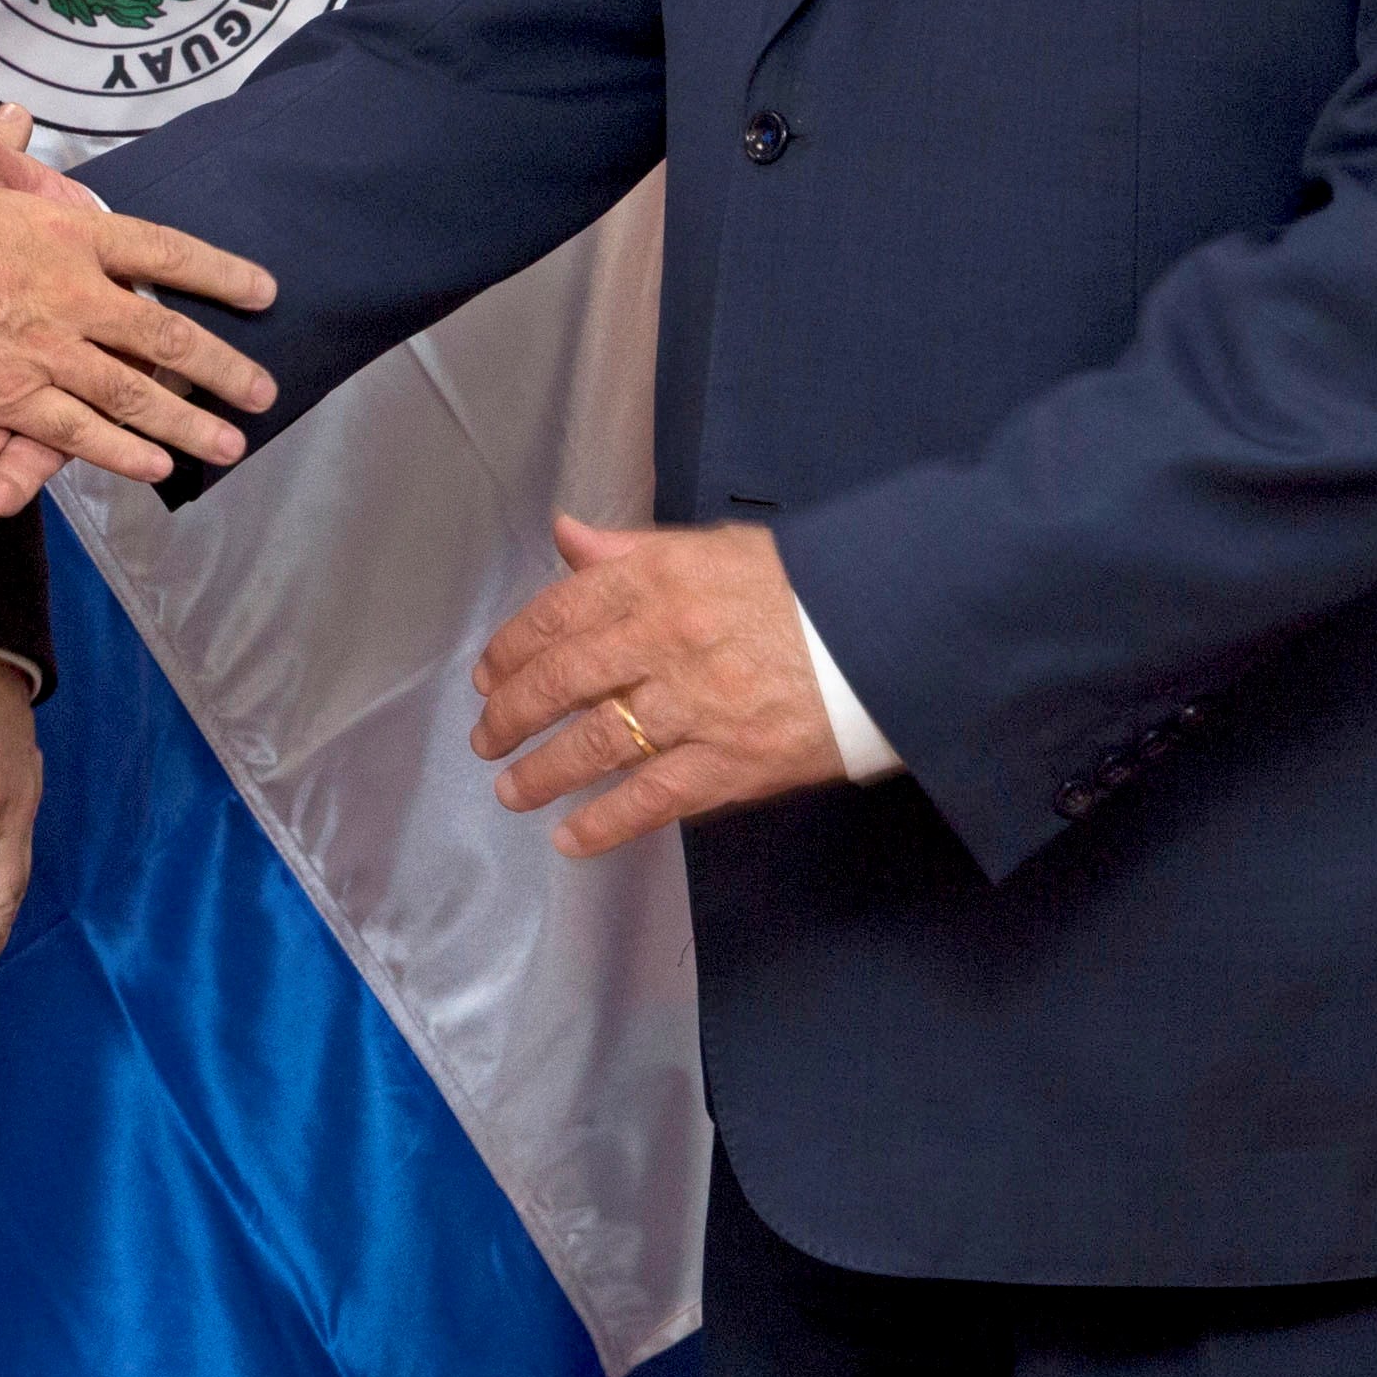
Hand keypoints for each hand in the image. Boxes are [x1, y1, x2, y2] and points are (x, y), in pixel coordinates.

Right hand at [0, 87, 273, 489]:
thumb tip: (18, 113)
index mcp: (65, 230)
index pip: (161, 250)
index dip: (216, 272)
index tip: (263, 291)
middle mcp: (70, 292)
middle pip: (164, 335)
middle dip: (221, 366)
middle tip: (265, 391)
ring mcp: (45, 349)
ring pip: (134, 395)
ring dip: (188, 421)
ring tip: (231, 444)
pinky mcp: (10, 396)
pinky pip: (77, 432)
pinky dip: (119, 450)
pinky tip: (157, 462)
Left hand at [467, 514, 841, 855]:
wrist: (890, 633)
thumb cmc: (803, 587)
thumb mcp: (714, 548)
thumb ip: (631, 551)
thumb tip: (566, 537)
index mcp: (659, 579)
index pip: (559, 613)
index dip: (512, 647)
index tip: (489, 673)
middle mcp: (667, 638)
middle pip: (563, 680)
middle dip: (511, 713)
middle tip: (486, 736)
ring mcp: (697, 705)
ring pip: (594, 743)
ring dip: (541, 772)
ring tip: (512, 790)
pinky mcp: (732, 762)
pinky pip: (652, 798)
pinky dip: (603, 823)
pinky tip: (570, 839)